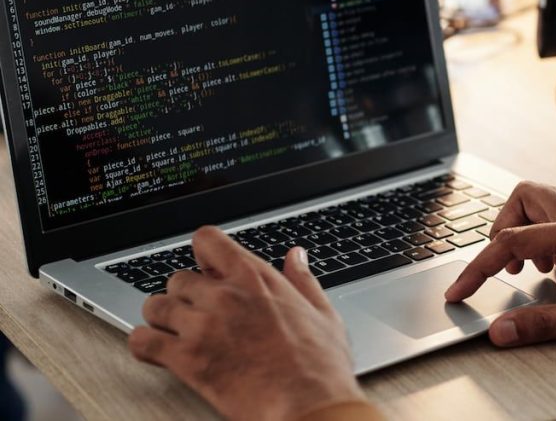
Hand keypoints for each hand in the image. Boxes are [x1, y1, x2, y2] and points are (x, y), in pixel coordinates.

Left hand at [128, 227, 363, 420]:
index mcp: (256, 279)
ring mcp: (201, 326)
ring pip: (155, 306)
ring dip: (162, 319)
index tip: (207, 270)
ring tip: (176, 333)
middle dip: (185, 295)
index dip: (203, 255)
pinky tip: (157, 351)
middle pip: (178, 278)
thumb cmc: (318, 367)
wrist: (307, 405)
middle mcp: (224, 296)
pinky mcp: (186, 359)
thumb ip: (304, 280)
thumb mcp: (322, 313)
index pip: (207, 241)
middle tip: (197, 313)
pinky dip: (144, 346)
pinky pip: (142, 342)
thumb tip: (296, 257)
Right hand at [445, 182, 555, 346]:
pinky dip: (550, 235)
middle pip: (525, 196)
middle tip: (505, 265)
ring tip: (538, 269)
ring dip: (529, 231)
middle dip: (504, 228)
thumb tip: (503, 331)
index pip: (512, 239)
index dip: (478, 267)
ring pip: (545, 200)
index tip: (460, 291)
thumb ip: (547, 324)